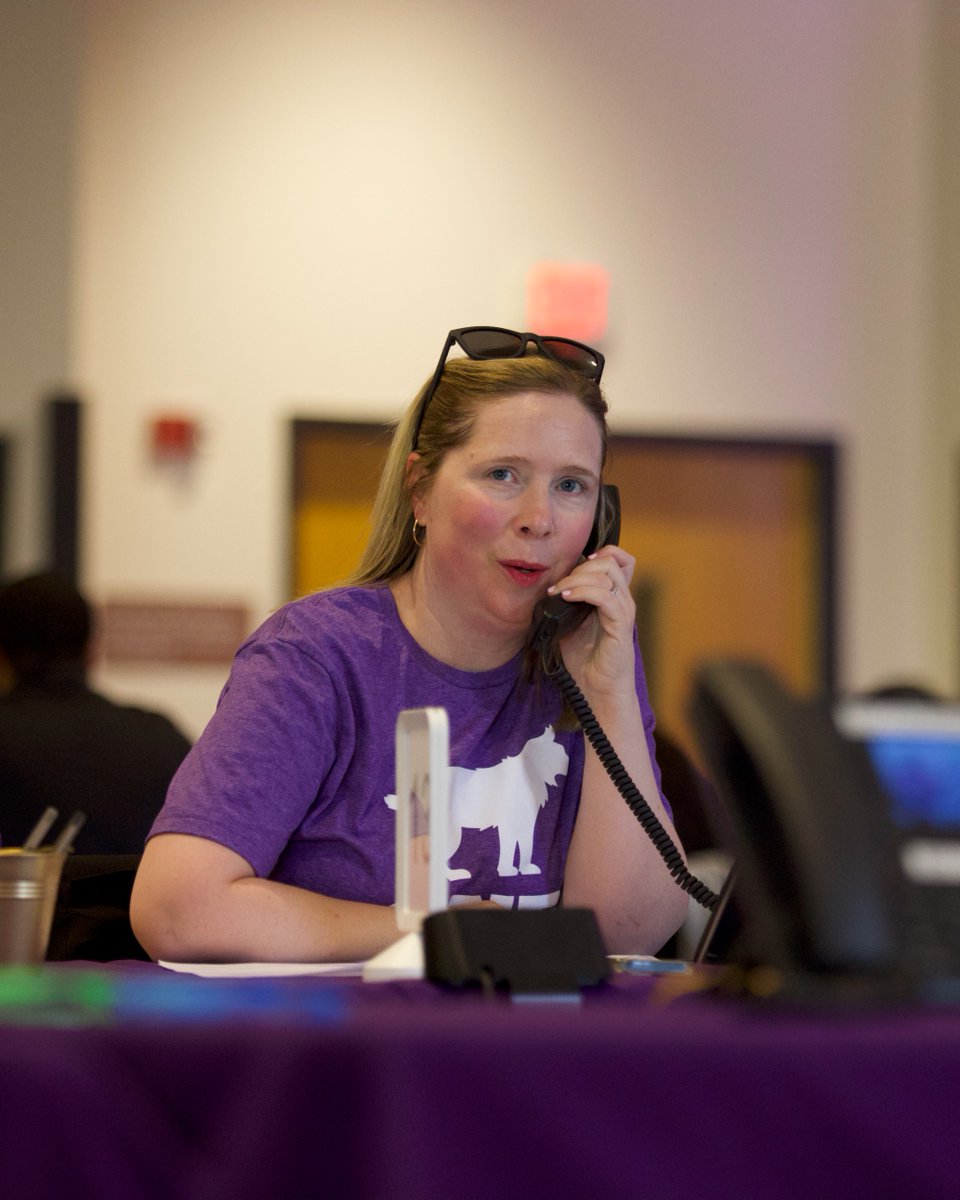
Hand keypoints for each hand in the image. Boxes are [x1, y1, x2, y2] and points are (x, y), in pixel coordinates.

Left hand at [545, 545, 636, 700]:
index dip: (599, 554)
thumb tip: (549, 587)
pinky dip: (583, 592)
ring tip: (559, 592)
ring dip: (577, 578)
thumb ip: (567, 603)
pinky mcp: (621, 624)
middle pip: (609, 561)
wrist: (597, 689)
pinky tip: (567, 598)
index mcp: (613, 597)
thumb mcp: (571, 624)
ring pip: (607, 573)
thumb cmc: (586, 660)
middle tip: (559, 586)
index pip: (618, 560)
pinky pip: (605, 596)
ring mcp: (623, 610)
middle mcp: (622, 600)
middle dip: (579, 568)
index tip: (575, 566)